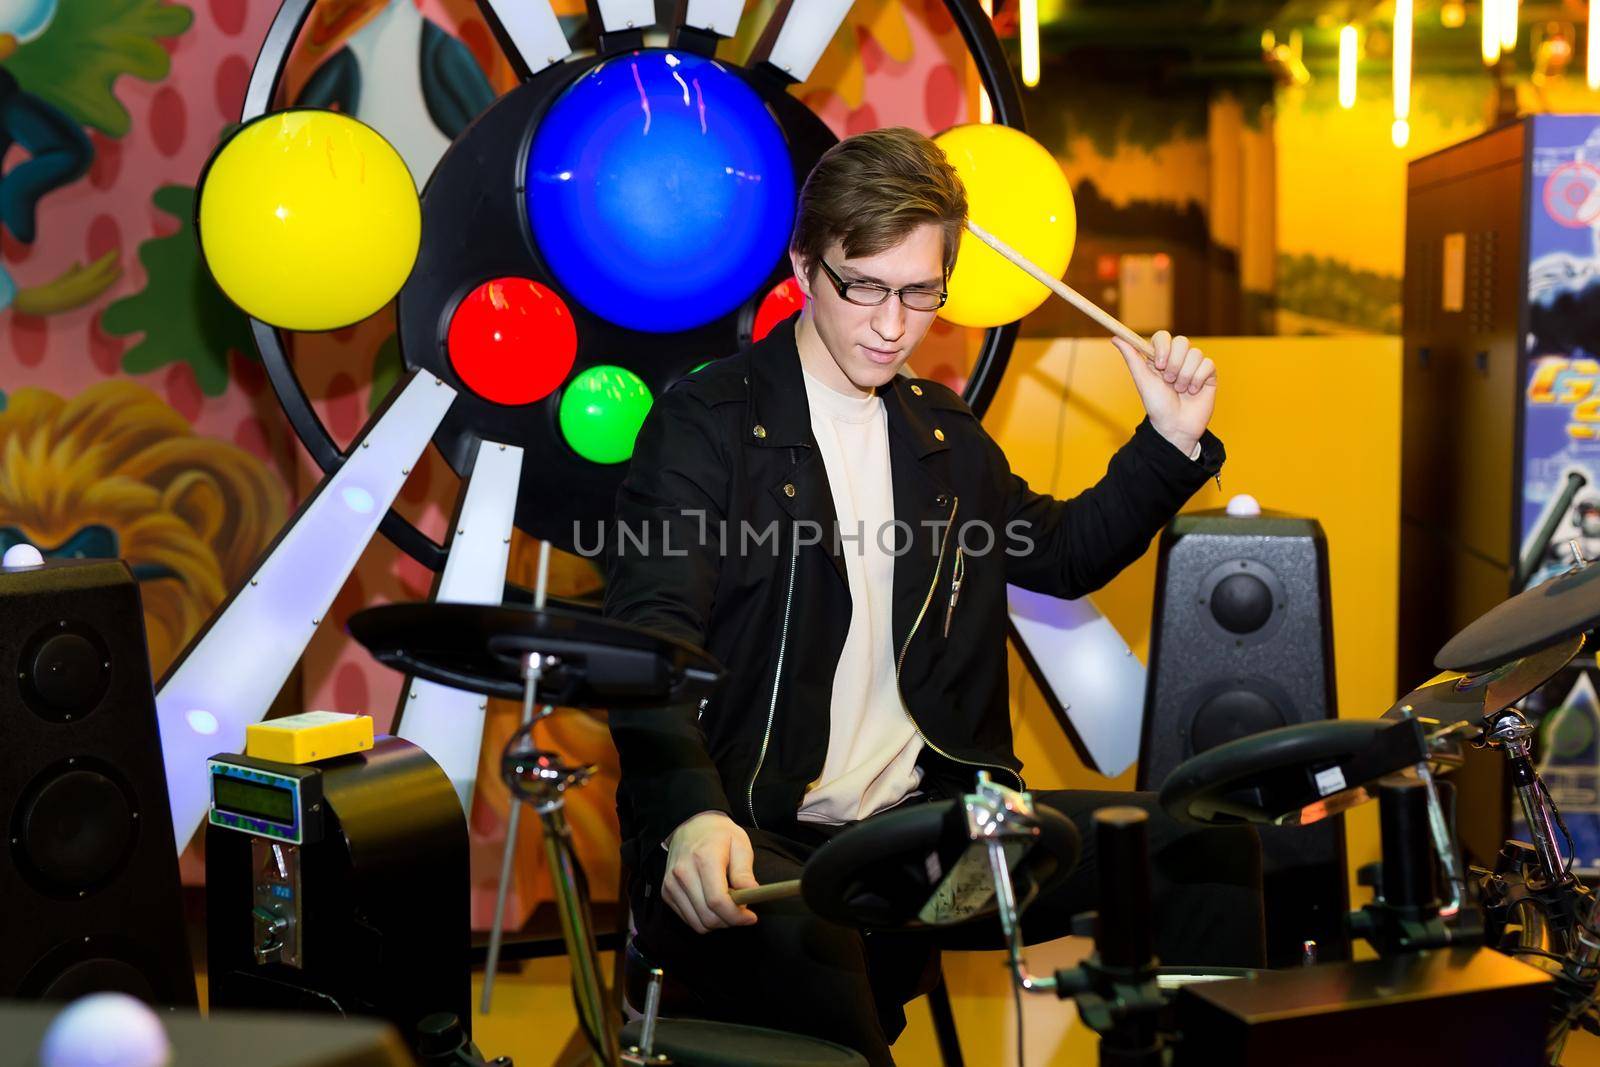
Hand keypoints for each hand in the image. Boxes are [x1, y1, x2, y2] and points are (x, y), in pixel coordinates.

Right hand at [662, 811, 758, 932]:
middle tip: (741, 911)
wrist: (691, 825)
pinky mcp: (666, 892)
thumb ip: (744, 872)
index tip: (751, 917)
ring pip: (698, 923)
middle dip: (730, 921)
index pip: (717, 900)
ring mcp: (671, 884)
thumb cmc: (719, 835)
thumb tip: (752, 895)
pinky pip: (689, 919)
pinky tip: (712, 903)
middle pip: (708, 916)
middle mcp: (683, 873)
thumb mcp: (740, 845)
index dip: (736, 915)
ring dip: (717, 922)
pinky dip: (704, 919)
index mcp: (704, 859)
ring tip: (727, 905)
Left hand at [1111, 331, 1216, 457]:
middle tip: (1169, 381)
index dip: (1163, 347)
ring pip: (1195, 354)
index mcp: (1159, 357)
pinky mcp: (1208, 374)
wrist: (1175, 427)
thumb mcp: (1142, 380)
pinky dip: (1197, 380)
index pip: (1163, 336)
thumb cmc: (1157, 405)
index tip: (1158, 364)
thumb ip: (1131, 357)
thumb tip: (1115, 337)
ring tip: (1180, 390)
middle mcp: (1178, 358)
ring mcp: (1194, 365)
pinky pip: (1208, 364)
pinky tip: (1193, 392)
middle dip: (1175, 364)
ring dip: (1185, 375)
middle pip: (1182, 341)